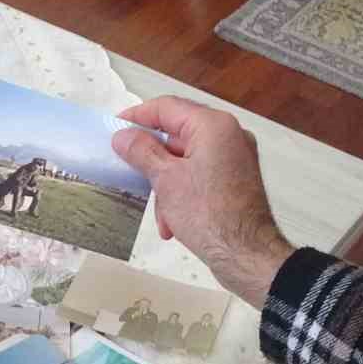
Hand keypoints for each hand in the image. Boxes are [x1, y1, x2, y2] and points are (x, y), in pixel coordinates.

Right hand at [112, 96, 293, 307]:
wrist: (246, 255)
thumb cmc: (209, 215)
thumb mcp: (165, 180)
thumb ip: (141, 152)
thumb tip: (124, 136)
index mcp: (214, 126)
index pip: (167, 108)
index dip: (138, 116)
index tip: (116, 128)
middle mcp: (229, 136)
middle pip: (177, 136)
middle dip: (153, 161)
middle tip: (130, 172)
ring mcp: (236, 159)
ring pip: (187, 161)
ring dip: (166, 186)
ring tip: (161, 216)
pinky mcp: (237, 182)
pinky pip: (201, 178)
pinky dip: (183, 195)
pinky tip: (173, 224)